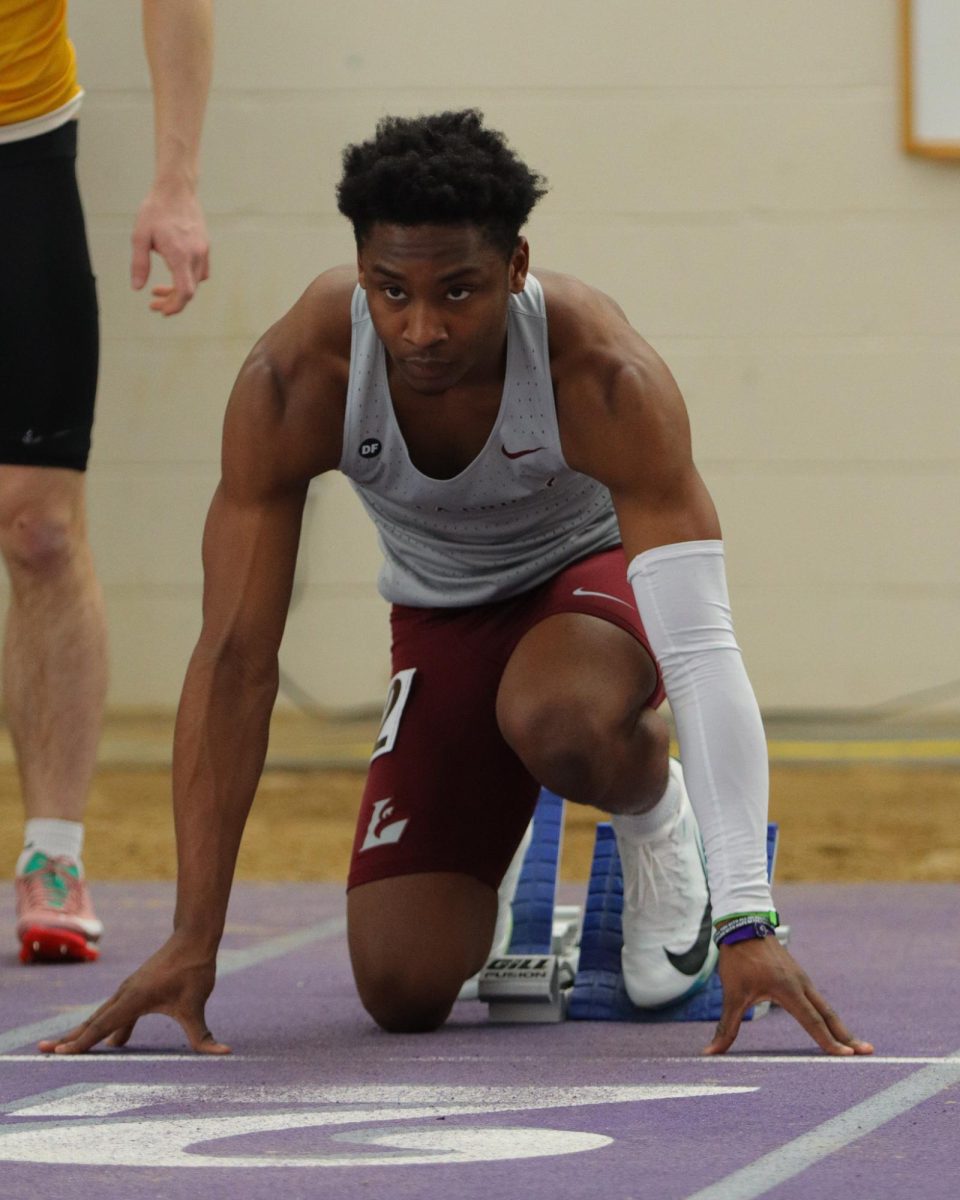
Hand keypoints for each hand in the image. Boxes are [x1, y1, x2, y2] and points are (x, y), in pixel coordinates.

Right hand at [37, 935, 229, 1054]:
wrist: (193, 938)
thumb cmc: (194, 969)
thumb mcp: (197, 1005)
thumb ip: (203, 1035)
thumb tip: (224, 1054)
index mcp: (134, 999)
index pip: (101, 1026)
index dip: (81, 1043)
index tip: (59, 1055)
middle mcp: (125, 994)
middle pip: (92, 1021)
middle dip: (69, 1038)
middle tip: (43, 1052)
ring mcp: (129, 989)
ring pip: (102, 1015)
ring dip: (84, 1032)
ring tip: (65, 1048)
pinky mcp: (136, 988)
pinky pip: (115, 1010)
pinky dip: (105, 1024)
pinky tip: (114, 1041)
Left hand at [131, 183, 209, 314]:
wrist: (176, 189)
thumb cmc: (156, 210)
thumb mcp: (140, 236)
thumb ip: (139, 264)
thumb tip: (137, 288)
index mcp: (180, 255)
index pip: (184, 292)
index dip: (175, 306)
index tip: (161, 310)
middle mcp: (196, 256)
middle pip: (189, 291)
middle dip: (172, 300)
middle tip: (153, 303)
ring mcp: (203, 251)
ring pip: (195, 282)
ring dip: (179, 290)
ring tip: (158, 288)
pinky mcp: (205, 246)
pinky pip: (201, 271)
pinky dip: (188, 279)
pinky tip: (175, 273)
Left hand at [703, 936, 873, 1056]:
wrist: (743, 925)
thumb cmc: (738, 960)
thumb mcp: (732, 994)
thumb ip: (726, 1026)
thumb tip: (710, 1052)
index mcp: (788, 989)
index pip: (812, 1021)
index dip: (829, 1041)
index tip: (847, 1055)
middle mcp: (801, 984)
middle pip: (828, 1015)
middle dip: (847, 1036)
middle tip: (867, 1052)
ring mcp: (802, 979)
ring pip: (826, 1008)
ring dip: (841, 1026)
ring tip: (856, 1045)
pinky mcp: (799, 977)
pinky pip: (819, 1000)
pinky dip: (830, 1016)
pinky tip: (833, 1026)